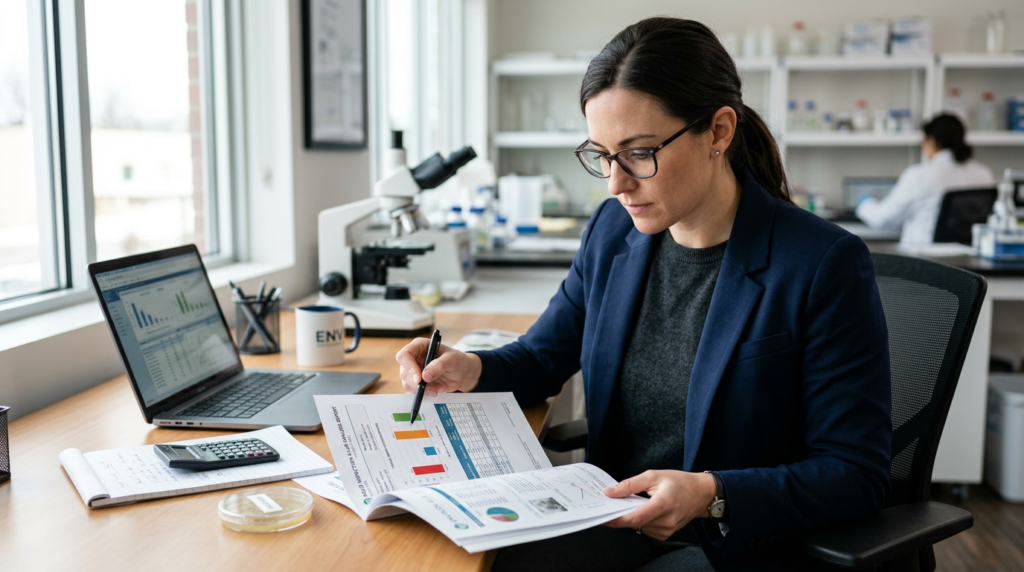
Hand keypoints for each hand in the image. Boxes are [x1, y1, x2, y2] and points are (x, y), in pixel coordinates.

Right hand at [395, 338, 482, 395]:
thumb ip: (439, 365)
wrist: (462, 372)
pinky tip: (436, 389)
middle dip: (417, 383)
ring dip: (422, 389)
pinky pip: (413, 390)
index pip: (404, 355)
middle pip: (405, 372)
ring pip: (407, 383)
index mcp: (419, 346)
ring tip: (437, 388)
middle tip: (432, 388)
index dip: (409, 367)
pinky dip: (424, 393)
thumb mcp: (452, 359)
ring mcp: (413, 371)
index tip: (419, 379)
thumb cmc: (457, 360)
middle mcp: (413, 358)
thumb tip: (425, 376)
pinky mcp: (416, 382)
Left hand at [602, 470, 716, 540]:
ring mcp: (667, 530)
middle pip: (635, 523)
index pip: (635, 517)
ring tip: (630, 503)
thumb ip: (630, 485)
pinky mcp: (666, 534)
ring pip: (638, 527)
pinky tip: (643, 509)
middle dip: (620, 515)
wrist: (701, 494)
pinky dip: (640, 520)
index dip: (617, 518)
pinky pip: (645, 529)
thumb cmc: (679, 482)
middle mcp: (666, 521)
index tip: (602, 516)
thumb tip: (609, 492)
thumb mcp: (653, 476)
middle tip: (608, 506)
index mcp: (663, 504)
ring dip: (630, 517)